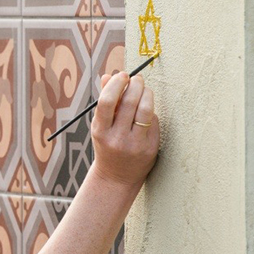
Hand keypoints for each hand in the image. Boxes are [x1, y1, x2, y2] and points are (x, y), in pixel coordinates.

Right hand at [89, 72, 159, 187]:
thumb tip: (108, 76)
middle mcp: (117, 138)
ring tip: (145, 90)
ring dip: (147, 93)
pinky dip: (150, 111)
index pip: (107, 101)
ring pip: (146, 110)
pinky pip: (153, 122)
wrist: (116, 178)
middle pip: (129, 102)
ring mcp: (135, 144)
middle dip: (135, 84)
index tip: (123, 75)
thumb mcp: (100, 126)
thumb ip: (104, 102)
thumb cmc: (107, 146)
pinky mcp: (150, 148)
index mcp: (100, 130)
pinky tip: (146, 112)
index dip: (117, 84)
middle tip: (137, 79)